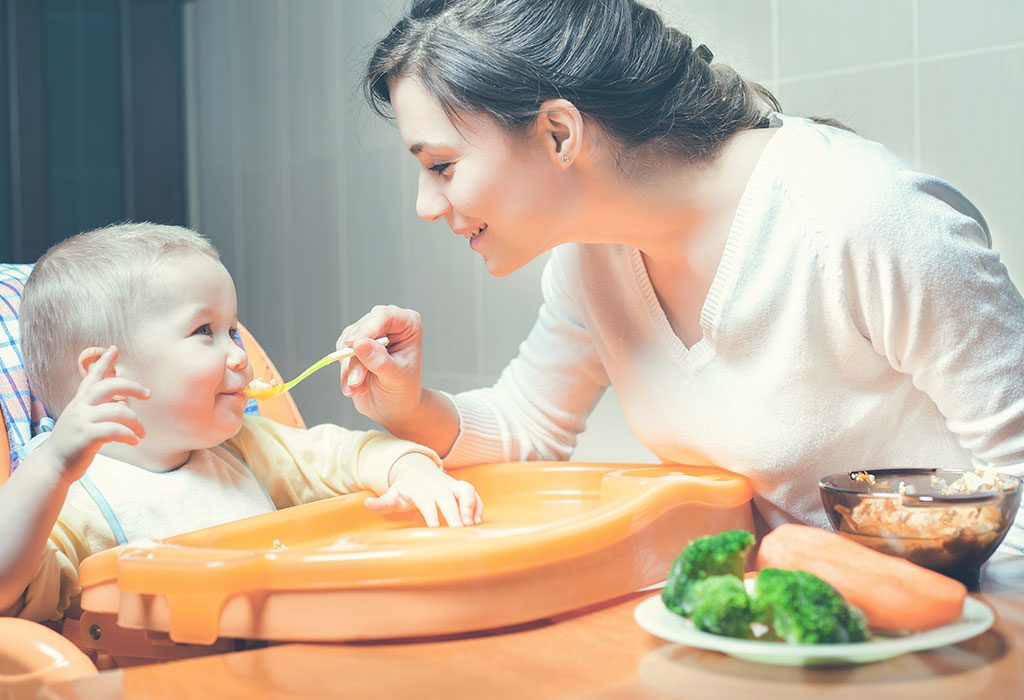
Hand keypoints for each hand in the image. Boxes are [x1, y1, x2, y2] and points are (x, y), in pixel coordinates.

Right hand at [39, 346, 149, 483]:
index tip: (114, 348)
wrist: (54, 465)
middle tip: (147, 394)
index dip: (104, 362)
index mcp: (80, 401)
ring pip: (118, 410)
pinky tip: (134, 441)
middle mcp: (80, 406)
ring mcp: (82, 419)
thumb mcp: (84, 421)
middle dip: (132, 386)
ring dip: (136, 422)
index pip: (92, 377)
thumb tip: (124, 400)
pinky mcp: (86, 435)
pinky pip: (115, 430)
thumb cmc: (74, 443)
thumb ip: (100, 409)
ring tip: (141, 434)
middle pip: (109, 386)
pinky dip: (129, 435)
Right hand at [336, 305, 424, 427]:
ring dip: (350, 368)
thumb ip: (379, 360)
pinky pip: (341, 353)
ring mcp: (370, 333)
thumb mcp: (395, 377)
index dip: (368, 328)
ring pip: (348, 342)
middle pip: (363, 329)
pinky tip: (354, 387)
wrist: (394, 407)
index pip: (384, 316)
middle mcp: (388, 324)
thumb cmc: (403, 390)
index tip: (353, 345)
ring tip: (359, 388)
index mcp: (408, 324)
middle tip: (357, 381)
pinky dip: (345, 373)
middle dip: (357, 357)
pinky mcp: (354, 345)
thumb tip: (359, 343)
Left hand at [363, 453, 482, 526]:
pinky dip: (478, 505)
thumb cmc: (404, 489)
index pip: (427, 500)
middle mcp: (438, 485)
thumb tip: (366, 503)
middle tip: (459, 531)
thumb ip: (381, 502)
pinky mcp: (460, 488)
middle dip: (455, 513)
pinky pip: (474, 493)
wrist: (416, 470)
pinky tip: (477, 522)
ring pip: (465, 490)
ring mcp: (451, 485)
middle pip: (448, 497)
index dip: (431, 513)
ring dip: (471, 505)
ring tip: (472, 524)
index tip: (434, 527)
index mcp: (420, 489)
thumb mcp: (392, 495)